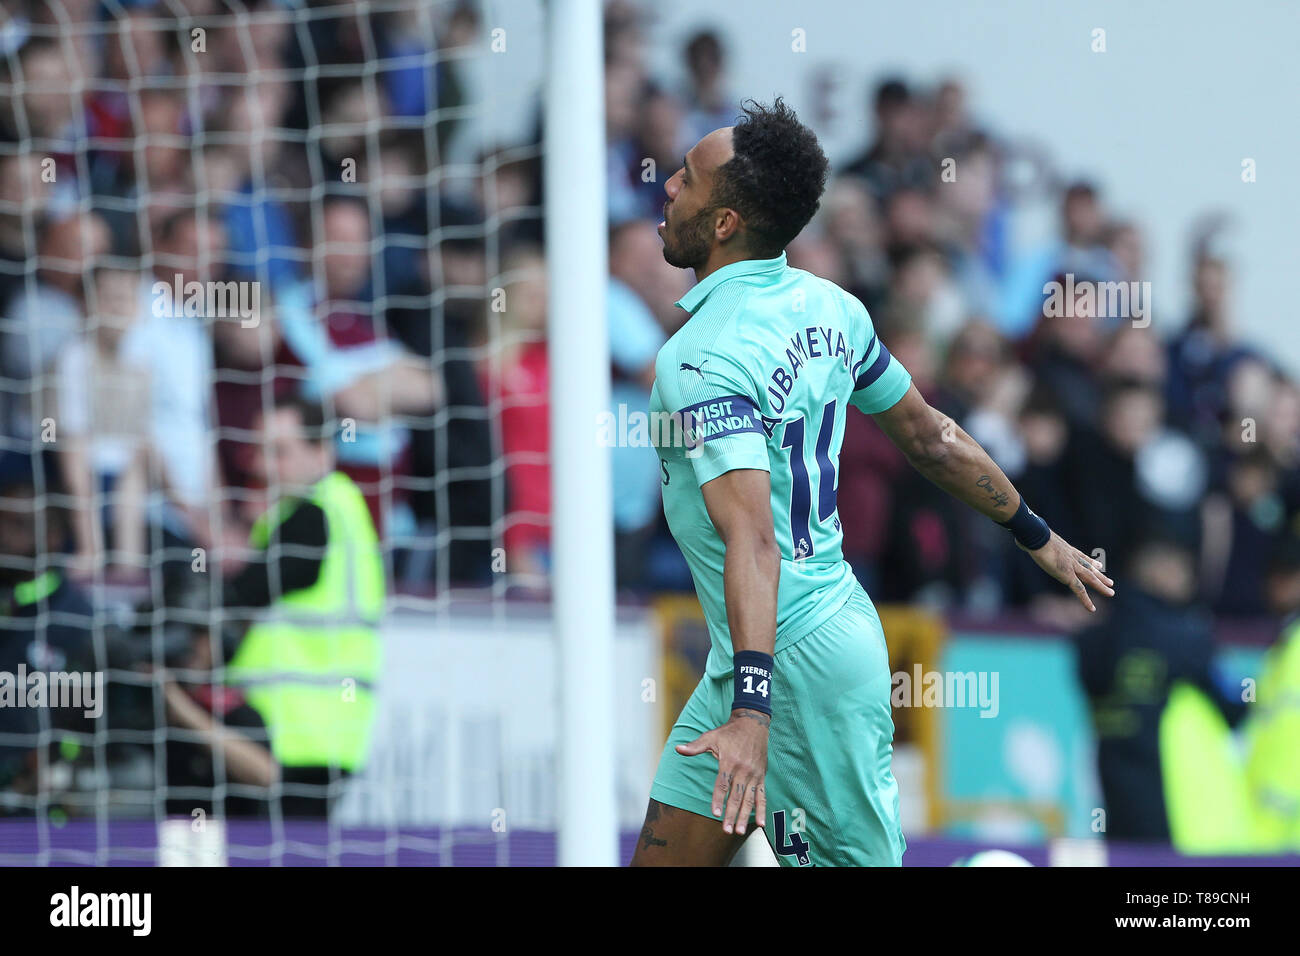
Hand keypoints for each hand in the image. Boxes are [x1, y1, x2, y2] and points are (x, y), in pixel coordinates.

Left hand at [675, 708, 768, 834]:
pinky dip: (762, 809)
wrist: (753, 723)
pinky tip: (761, 823)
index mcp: (729, 761)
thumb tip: (678, 749)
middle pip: (736, 795)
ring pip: (749, 799)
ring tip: (740, 830)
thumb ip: (695, 746)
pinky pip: (762, 795)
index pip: (722, 784)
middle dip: (731, 814)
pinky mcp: (761, 776)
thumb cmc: (729, 732)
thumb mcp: (711, 736)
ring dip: (745, 816)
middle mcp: (743, 769)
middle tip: (726, 830)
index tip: (715, 813)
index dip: (718, 799)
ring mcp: (754, 774)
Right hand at [1019, 531, 1114, 611]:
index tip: (1098, 565)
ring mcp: (1071, 566)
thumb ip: (1033, 540)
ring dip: (1101, 585)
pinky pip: (1079, 590)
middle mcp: (1072, 557)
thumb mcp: (1035, 536)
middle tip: (1111, 582)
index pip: (1082, 557)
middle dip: (1100, 576)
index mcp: (1066, 549)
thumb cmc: (1032, 533)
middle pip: (1089, 568)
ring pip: (1090, 578)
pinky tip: (1092, 609)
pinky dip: (1085, 600)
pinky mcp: (1067, 576)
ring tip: (1111, 592)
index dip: (1091, 562)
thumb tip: (1022, 539)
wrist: (1036, 535)